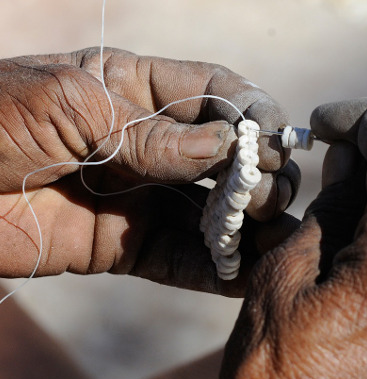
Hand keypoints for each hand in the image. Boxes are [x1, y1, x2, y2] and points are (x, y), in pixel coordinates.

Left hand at [0, 47, 298, 296]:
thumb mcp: (65, 105)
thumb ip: (148, 131)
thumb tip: (226, 147)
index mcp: (135, 91)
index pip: (214, 93)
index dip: (252, 112)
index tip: (276, 138)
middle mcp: (148, 145)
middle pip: (224, 156)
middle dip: (256, 172)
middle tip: (268, 191)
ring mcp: (140, 198)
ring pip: (210, 212)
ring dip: (247, 225)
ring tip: (277, 236)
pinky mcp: (126, 246)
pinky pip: (180, 260)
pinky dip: (215, 270)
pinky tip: (246, 275)